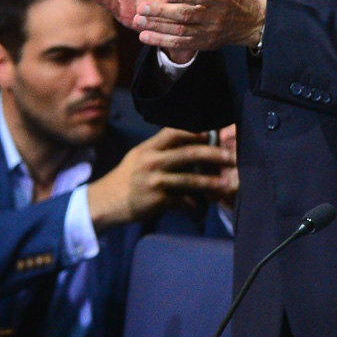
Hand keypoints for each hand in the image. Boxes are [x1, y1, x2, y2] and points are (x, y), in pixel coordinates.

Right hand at [90, 128, 235, 229]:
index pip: (174, 132)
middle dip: (214, 154)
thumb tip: (195, 140)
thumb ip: (163, 149)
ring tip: (226, 184)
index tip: (214, 133)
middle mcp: (152, 162)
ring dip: (210, 182)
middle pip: (188, 153)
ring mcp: (154, 181)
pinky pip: (181, 200)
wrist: (104, 202)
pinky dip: (191, 203)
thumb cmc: (128, 177)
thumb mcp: (140, 156)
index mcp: (149, 148)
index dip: (196, 131)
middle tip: (232, 157)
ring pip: (189, 179)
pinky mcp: (156, 200)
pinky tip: (196, 205)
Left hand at [122, 0, 266, 58]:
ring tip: (138, 20)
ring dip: (158, 27)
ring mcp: (209, 32)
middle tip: (142, 7)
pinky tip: (144, 36)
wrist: (255, 22)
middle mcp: (215, 16)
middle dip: (163, 12)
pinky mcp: (204, 43)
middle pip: (187, 16)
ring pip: (180, 31)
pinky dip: (162, 41)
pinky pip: (181, 44)